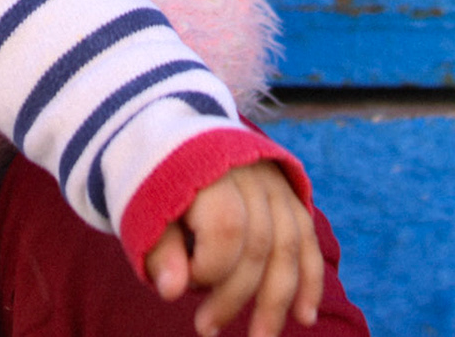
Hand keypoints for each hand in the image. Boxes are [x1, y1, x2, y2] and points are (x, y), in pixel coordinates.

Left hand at [144, 162, 323, 336]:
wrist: (179, 136)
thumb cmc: (158, 185)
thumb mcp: (146, 211)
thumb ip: (160, 250)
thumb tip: (171, 292)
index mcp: (210, 172)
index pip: (227, 228)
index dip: (209, 268)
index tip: (181, 284)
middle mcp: (250, 174)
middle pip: (259, 243)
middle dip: (235, 296)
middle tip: (207, 330)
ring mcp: (275, 184)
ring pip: (288, 246)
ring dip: (278, 300)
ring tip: (261, 336)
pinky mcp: (290, 195)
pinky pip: (307, 241)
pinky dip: (309, 281)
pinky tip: (304, 317)